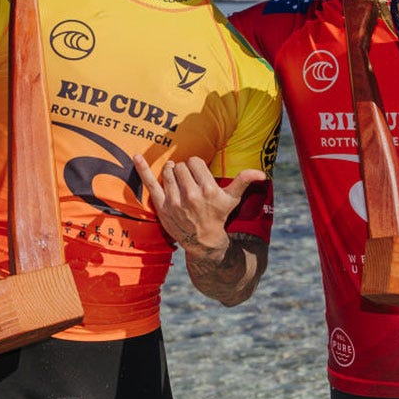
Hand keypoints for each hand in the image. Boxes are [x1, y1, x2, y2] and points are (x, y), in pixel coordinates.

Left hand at [132, 153, 263, 256]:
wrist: (203, 241)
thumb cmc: (218, 216)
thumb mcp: (232, 199)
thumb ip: (245, 182)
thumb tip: (262, 174)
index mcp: (208, 189)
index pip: (194, 161)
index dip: (195, 166)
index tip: (198, 174)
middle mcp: (190, 195)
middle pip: (180, 165)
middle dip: (184, 170)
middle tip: (188, 180)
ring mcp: (174, 201)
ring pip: (168, 172)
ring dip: (172, 172)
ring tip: (178, 181)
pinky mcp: (162, 206)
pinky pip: (150, 183)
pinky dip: (143, 169)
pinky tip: (136, 157)